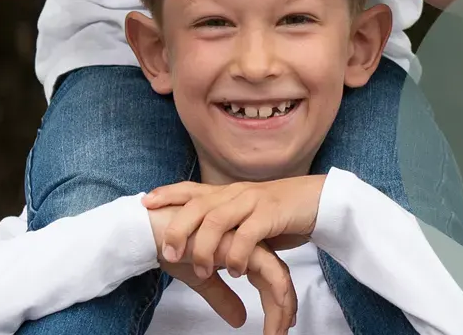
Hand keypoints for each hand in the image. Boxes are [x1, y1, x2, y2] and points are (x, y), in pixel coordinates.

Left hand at [144, 177, 325, 278]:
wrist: (317, 199)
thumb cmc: (279, 211)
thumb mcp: (246, 214)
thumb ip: (225, 222)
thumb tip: (199, 236)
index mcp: (228, 192)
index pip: (192, 189)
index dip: (168, 194)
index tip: (145, 203)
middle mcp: (236, 193)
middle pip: (198, 206)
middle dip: (179, 229)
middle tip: (170, 254)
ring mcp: (253, 202)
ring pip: (218, 220)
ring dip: (206, 247)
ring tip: (203, 271)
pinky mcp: (271, 214)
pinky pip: (248, 234)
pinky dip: (238, 254)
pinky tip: (237, 271)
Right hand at [155, 226, 297, 334]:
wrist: (152, 229)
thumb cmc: (172, 246)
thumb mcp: (201, 280)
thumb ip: (223, 297)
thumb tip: (239, 321)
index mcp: (241, 249)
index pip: (269, 276)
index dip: (278, 302)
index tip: (281, 326)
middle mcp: (248, 244)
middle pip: (278, 276)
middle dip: (285, 307)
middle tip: (283, 332)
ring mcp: (247, 241)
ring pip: (278, 275)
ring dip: (282, 306)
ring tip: (278, 332)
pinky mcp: (242, 243)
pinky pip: (268, 270)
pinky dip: (275, 293)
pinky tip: (272, 312)